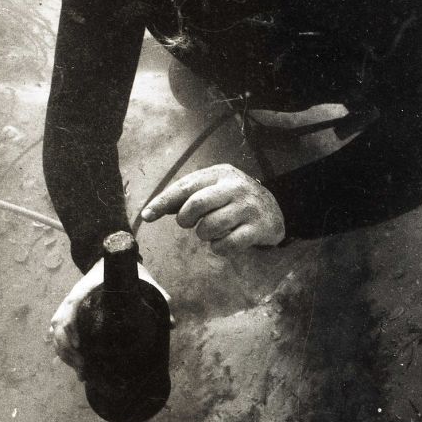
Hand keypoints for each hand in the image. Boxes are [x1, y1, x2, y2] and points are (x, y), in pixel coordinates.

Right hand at [49, 259, 169, 376]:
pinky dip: (61, 347)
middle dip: (67, 351)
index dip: (70, 329)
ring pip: (56, 331)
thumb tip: (172, 324)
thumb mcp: (143, 279)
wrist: (108, 258)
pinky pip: (57, 330)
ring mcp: (69, 305)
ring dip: (64, 353)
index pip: (70, 308)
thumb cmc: (125, 270)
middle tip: (85, 370)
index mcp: (86, 289)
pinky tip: (72, 363)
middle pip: (59, 326)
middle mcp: (73, 298)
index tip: (80, 346)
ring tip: (81, 373)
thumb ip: (158, 296)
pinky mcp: (69, 311)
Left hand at [141, 163, 284, 253]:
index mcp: (219, 174)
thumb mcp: (213, 189)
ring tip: (211, 231)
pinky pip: (227, 244)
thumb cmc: (233, 199)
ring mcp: (247, 208)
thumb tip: (152, 211)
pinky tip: (224, 242)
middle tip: (191, 224)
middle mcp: (234, 187)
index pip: (185, 186)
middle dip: (186, 219)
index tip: (147, 216)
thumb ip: (186, 197)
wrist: (274, 209)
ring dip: (204, 235)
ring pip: (210, 227)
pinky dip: (219, 248)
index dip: (163, 202)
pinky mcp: (257, 228)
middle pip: (197, 204)